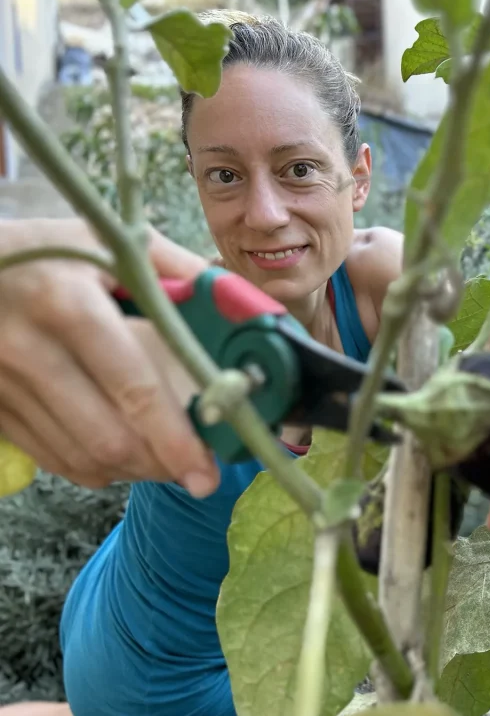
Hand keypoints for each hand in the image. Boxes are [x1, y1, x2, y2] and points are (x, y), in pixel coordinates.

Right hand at [0, 218, 219, 495]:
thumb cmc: (44, 251)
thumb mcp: (105, 242)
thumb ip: (176, 270)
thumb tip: (239, 305)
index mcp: (70, 306)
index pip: (134, 388)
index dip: (175, 438)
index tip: (206, 472)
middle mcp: (30, 350)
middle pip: (107, 437)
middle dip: (162, 464)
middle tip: (198, 471)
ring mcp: (3, 384)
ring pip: (81, 457)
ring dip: (134, 470)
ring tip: (167, 461)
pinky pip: (52, 458)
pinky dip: (96, 467)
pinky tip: (123, 454)